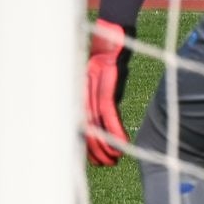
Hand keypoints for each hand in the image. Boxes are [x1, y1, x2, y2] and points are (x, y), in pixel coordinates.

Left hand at [85, 20, 133, 166]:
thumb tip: (105, 120)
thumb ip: (100, 101)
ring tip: (114, 160)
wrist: (110, 37)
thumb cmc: (106, 59)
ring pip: (96, 126)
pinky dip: (115, 130)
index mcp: (82, 98)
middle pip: (87, 131)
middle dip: (96, 151)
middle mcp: (84, 96)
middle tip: (105, 166)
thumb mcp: (101, 83)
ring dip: (106, 146)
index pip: (82, 129)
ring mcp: (92, 92)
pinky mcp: (105, 86)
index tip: (95, 162)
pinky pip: (109, 113)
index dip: (87, 147)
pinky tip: (122, 143)